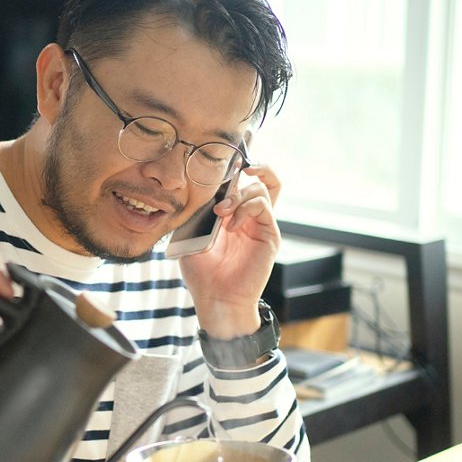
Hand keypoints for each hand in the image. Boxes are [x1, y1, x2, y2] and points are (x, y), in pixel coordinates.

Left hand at [179, 164, 281, 337]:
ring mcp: (262, 225)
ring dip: (239, 195)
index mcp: (233, 215)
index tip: (224, 160)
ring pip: (263, 188)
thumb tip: (202, 188)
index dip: (238, 166)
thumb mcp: (192, 237)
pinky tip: (230, 226)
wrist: (216, 300)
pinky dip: (245, 209)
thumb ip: (198, 213)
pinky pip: (263, 207)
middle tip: (231, 175)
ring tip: (221, 214)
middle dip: (247, 169)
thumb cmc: (202, 274)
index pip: (244, 181)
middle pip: (264, 177)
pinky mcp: (270, 235)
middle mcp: (251, 217)